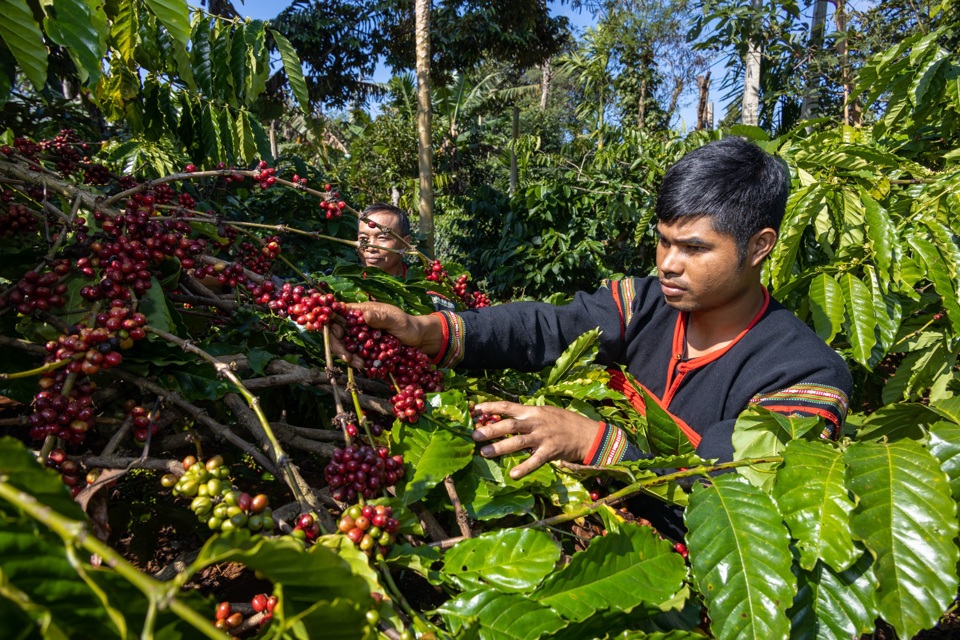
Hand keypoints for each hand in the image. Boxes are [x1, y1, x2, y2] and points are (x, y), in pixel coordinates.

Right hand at [329, 302, 443, 367]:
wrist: (419, 341)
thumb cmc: (409, 326)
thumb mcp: (398, 321)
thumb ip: (382, 318)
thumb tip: (364, 316)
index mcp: (363, 311)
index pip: (339, 313)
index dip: (333, 323)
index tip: (338, 335)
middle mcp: (358, 323)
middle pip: (338, 332)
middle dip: (339, 346)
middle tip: (348, 358)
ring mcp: (361, 337)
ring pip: (345, 346)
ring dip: (348, 356)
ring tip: (360, 365)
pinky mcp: (365, 349)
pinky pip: (355, 355)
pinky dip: (356, 361)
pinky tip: (364, 366)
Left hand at [472, 401, 600, 478]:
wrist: (587, 434)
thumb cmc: (564, 423)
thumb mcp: (545, 413)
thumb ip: (527, 416)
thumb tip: (505, 419)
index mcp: (533, 411)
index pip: (508, 407)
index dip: (491, 407)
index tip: (475, 409)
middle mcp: (536, 422)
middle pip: (509, 425)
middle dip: (491, 429)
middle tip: (475, 435)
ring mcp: (543, 437)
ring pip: (518, 442)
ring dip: (500, 447)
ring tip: (484, 452)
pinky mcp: (550, 451)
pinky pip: (535, 461)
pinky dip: (524, 468)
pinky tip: (512, 474)